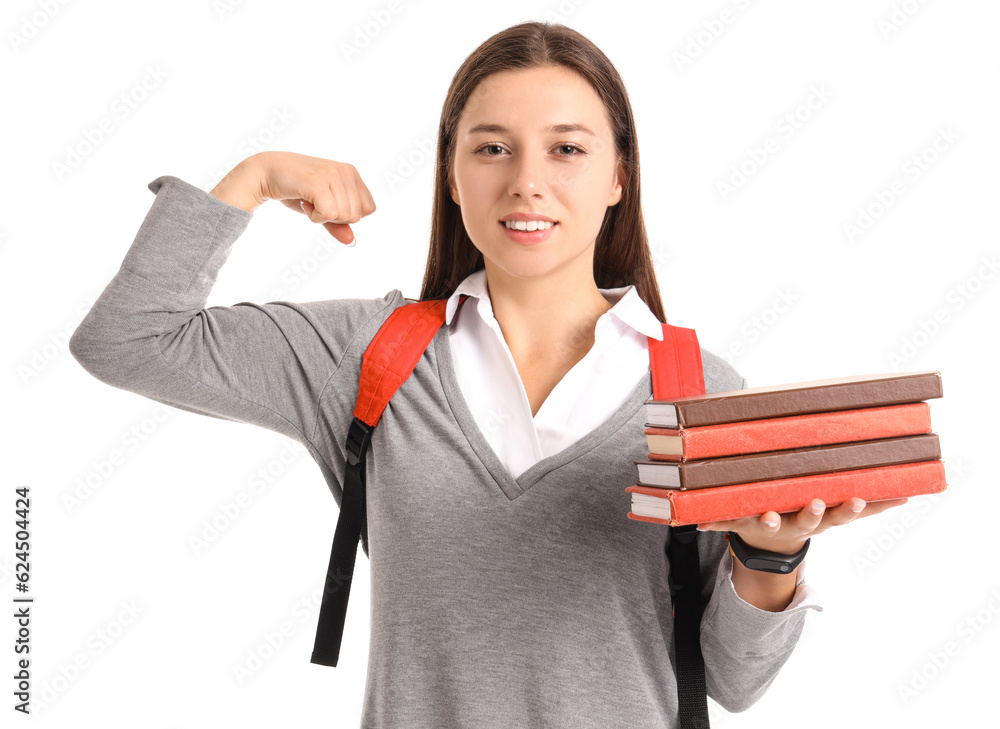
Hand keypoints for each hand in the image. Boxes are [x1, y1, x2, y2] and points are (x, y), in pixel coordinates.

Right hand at [258, 151, 376, 244]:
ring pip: (344, 216)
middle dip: (334, 217)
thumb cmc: (296, 190)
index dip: (347, 215)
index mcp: (351, 173)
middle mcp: (345, 171)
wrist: (266, 173)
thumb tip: (351, 241)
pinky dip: (315, 217)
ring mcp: (333, 174)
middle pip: (356, 216)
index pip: (369, 209)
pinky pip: (329, 214)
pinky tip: (304, 202)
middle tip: (315, 202)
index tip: (327, 203)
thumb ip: (338, 224)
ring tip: (309, 200)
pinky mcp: (318, 182)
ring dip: (322, 217)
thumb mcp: (321, 208)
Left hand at [696, 497, 910, 554]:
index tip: (854, 500)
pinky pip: (722, 522)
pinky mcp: (740, 524)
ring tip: (763, 514)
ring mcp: (766, 524)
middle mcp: (794, 524)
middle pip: (806, 521)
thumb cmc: (806, 516)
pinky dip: (709, 522)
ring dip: (764, 519)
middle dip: (810, 513)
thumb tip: (912, 494)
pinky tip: (693, 522)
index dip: (847, 509)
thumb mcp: (836, 514)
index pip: (839, 515)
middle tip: (814, 504)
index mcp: (819, 520)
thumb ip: (872, 505)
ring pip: (765, 522)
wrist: (770, 546)